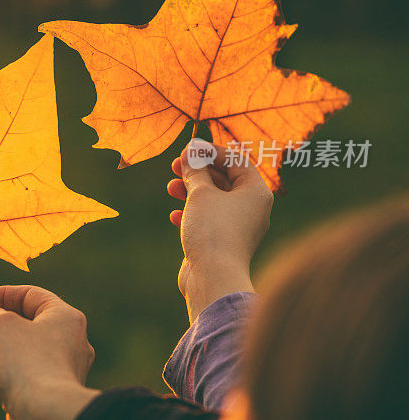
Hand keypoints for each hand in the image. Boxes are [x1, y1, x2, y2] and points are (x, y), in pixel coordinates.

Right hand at [0, 285, 98, 419]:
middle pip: (23, 322)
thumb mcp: (1, 325)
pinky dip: (2, 367)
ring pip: (20, 348)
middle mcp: (68, 340)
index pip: (29, 295)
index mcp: (64, 316)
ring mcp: (61, 367)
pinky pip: (23, 371)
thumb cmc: (26, 362)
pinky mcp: (50, 389)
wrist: (44, 413)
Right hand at [167, 139, 272, 321]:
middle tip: (175, 166)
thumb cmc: (212, 230)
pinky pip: (210, 220)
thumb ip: (195, 169)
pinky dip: (192, 213)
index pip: (236, 161)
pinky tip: (175, 216)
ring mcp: (239, 227)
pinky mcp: (225, 243)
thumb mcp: (200, 192)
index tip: (188, 150)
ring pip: (215, 200)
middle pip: (225, 179)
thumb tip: (192, 151)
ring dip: (191, 191)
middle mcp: (252, 209)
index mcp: (256, 192)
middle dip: (198, 171)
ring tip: (171, 188)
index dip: (211, 152)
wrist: (214, 277)